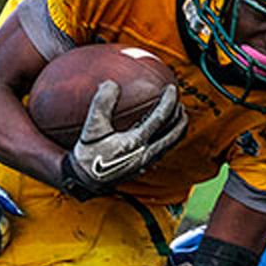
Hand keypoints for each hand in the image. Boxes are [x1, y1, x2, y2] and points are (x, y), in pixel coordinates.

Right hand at [60, 81, 187, 198]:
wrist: (84, 182)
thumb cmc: (88, 155)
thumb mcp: (91, 128)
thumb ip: (101, 104)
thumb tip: (112, 83)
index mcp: (136, 142)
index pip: (160, 118)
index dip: (169, 102)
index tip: (172, 89)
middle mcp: (145, 154)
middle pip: (174, 134)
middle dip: (181, 117)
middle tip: (180, 103)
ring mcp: (145, 163)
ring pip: (171, 145)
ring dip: (177, 129)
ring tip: (178, 117)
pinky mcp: (142, 168)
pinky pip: (162, 151)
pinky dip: (168, 139)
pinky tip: (162, 134)